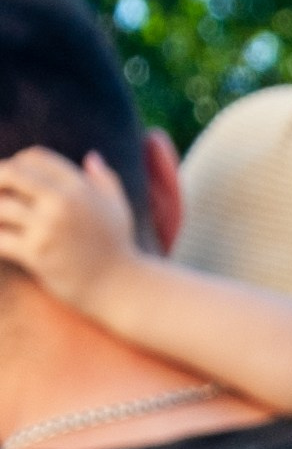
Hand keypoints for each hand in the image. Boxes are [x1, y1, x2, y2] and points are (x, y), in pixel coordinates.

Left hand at [0, 149, 137, 312]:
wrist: (122, 291)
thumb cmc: (119, 250)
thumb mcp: (118, 208)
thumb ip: (105, 179)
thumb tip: (91, 157)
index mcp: (77, 186)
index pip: (34, 158)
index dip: (18, 163)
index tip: (14, 180)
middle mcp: (62, 202)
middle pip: (11, 173)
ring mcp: (48, 228)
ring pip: (1, 207)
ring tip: (0, 223)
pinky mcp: (38, 254)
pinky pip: (2, 241)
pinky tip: (1, 246)